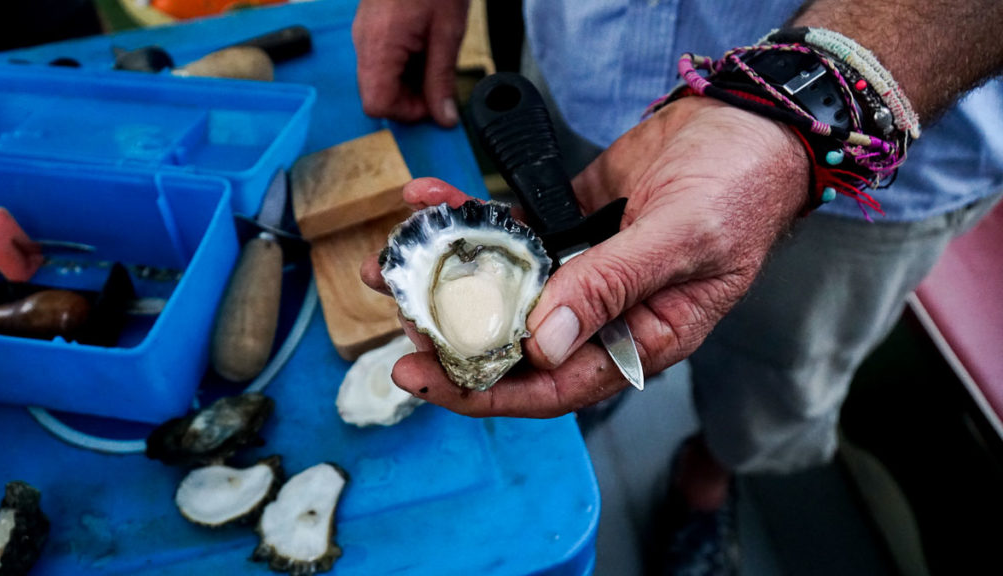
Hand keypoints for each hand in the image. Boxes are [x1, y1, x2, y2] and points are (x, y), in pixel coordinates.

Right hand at [352, 0, 468, 126]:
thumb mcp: (447, 33)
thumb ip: (442, 79)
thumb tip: (444, 117)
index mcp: (381, 46)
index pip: (377, 105)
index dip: (407, 112)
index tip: (433, 103)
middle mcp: (364, 44)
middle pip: (376, 96)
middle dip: (409, 99)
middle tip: (438, 82)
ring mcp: (363, 36)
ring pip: (379, 81)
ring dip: (407, 82)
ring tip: (432, 58)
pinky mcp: (369, 30)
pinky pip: (380, 62)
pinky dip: (402, 66)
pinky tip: (422, 48)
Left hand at [361, 97, 808, 417]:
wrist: (752, 121)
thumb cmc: (744, 188)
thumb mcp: (682, 239)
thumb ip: (612, 288)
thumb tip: (543, 342)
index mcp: (643, 339)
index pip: (554, 386)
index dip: (486, 390)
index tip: (427, 379)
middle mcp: (607, 314)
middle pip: (516, 342)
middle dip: (452, 335)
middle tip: (397, 317)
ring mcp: (585, 270)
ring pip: (506, 287)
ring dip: (449, 275)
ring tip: (391, 263)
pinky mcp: (572, 226)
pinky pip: (513, 233)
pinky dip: (473, 220)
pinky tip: (432, 201)